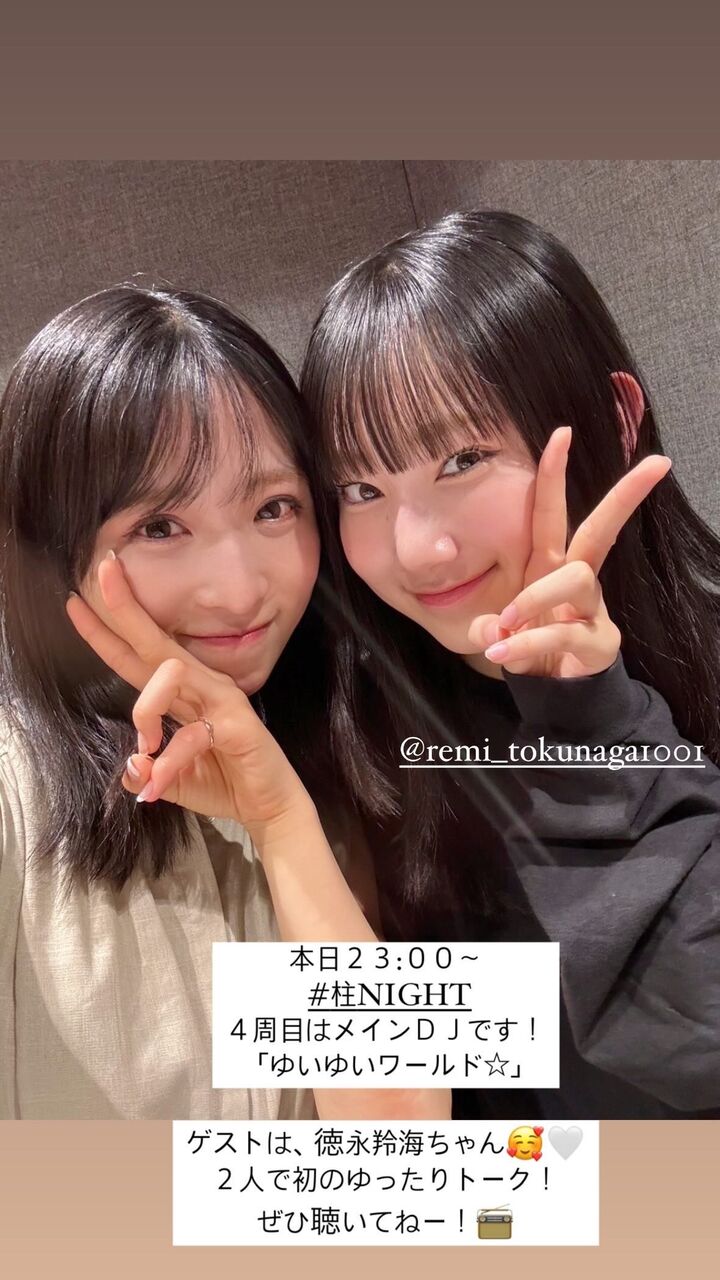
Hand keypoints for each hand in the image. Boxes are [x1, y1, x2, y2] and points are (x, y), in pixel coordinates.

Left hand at [65, 554, 313, 841]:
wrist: (269, 806)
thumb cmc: (223, 781)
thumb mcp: (169, 779)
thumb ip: (146, 769)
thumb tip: (132, 768)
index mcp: (183, 694)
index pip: (138, 657)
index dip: (106, 632)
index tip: (74, 602)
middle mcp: (203, 686)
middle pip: (156, 642)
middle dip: (126, 608)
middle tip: (102, 571)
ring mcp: (222, 701)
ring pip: (171, 673)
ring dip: (145, 708)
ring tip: (145, 749)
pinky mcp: (237, 726)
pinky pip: (191, 735)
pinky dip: (168, 763)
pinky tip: (155, 786)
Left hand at [468, 426, 671, 677]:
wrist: (553, 696)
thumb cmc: (528, 649)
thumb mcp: (498, 634)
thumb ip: (488, 628)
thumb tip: (491, 631)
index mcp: (549, 566)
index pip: (552, 513)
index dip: (553, 474)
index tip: (562, 433)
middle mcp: (576, 580)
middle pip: (601, 530)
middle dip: (624, 496)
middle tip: (656, 463)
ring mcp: (592, 609)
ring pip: (574, 579)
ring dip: (533, 599)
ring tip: (504, 629)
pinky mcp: (600, 642)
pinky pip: (564, 632)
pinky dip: (529, 643)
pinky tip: (505, 654)